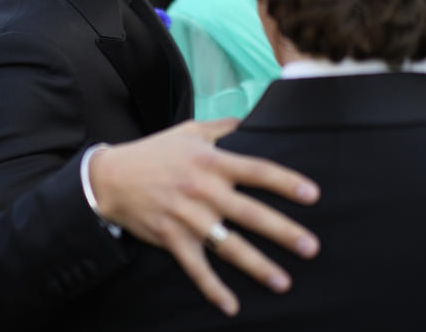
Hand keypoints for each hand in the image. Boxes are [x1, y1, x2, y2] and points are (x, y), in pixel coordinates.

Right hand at [89, 119, 320, 315]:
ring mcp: (189, 218)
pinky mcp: (173, 239)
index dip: (286, 183)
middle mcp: (204, 191)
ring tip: (284, 282)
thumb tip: (252, 118)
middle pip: (251, 214)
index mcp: (212, 162)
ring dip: (257, 266)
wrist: (112, 177)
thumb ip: (224, 127)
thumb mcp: (190, 131)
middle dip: (283, 232)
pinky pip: (196, 269)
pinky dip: (213, 289)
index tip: (313, 195)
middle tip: (311, 247)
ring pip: (229, 246)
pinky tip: (231, 306)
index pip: (257, 171)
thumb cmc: (156, 152)